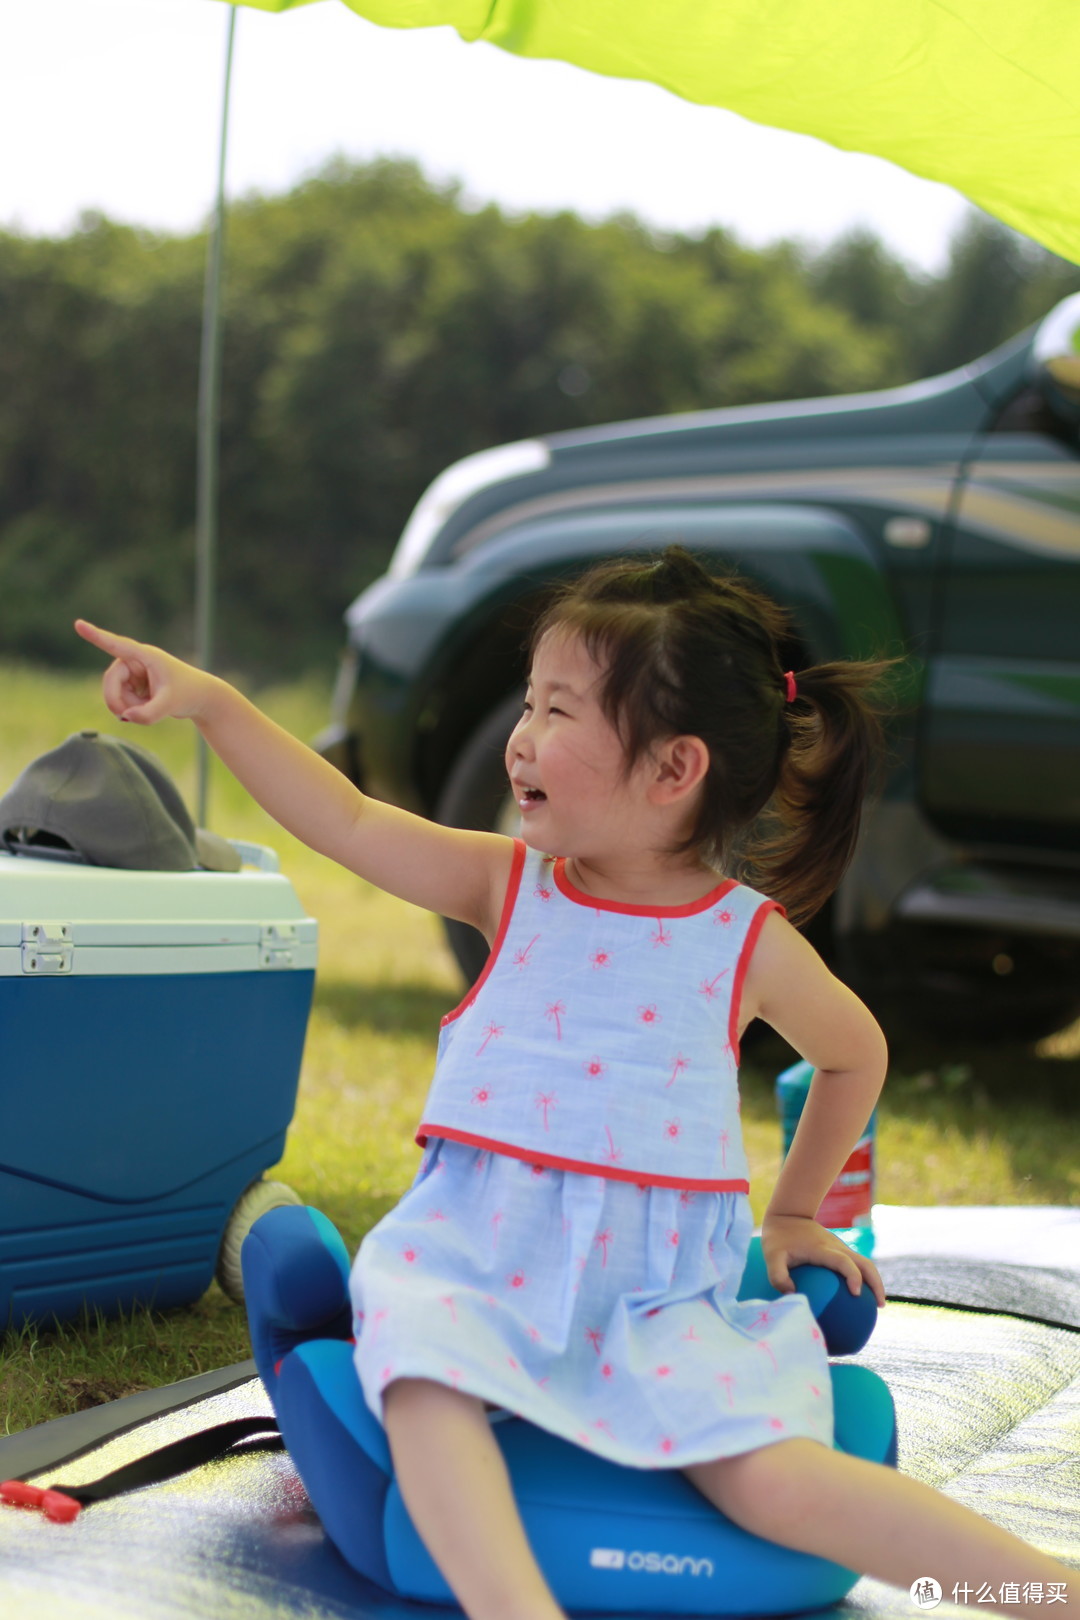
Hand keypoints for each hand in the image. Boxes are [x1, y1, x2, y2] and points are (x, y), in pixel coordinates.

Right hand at [74, 621, 215, 725]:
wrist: (200, 699)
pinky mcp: (133, 684)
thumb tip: (126, 716)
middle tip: (125, 717)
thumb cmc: (188, 693)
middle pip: (111, 680)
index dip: (96, 636)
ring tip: (149, 709)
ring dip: (126, 706)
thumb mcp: (170, 705)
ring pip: (114, 692)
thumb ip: (149, 714)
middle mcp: (136, 661)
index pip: (117, 644)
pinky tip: (146, 709)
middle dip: (116, 700)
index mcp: (146, 656)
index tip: (78, 624)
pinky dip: (130, 709)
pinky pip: (121, 699)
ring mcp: (133, 672)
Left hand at [761, 1213, 885, 1306]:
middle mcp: (836, 1247)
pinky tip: (860, 1295)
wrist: (788, 1213)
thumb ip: (778, 1276)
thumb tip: (792, 1295)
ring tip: (877, 1305)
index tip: (856, 1294)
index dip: (852, 1276)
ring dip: (875, 1281)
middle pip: (865, 1263)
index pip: (844, 1262)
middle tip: (880, 1306)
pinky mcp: (839, 1250)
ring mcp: (840, 1247)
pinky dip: (864, 1278)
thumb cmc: (778, 1236)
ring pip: (865, 1263)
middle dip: (876, 1283)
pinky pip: (856, 1264)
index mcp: (822, 1248)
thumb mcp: (772, 1255)